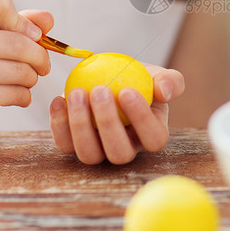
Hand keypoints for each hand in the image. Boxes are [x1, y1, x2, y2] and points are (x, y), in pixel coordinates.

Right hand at [0, 0, 52, 143]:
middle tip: (40, 65)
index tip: (24, 36)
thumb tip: (48, 20)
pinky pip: (17, 93)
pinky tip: (13, 96)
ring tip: (23, 80)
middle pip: (21, 42)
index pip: (1, 1)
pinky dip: (23, 95)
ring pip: (22, 71)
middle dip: (39, 56)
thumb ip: (13, 23)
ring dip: (31, 78)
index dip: (20, 20)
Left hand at [49, 65, 185, 164]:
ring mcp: (99, 152)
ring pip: (90, 155)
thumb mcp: (158, 75)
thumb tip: (165, 91)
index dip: (141, 119)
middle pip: (120, 153)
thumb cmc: (138, 79)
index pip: (154, 138)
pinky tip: (59, 99)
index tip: (127, 91)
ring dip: (80, 125)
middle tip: (100, 90)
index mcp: (152, 136)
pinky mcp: (74, 147)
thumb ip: (170, 81)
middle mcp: (126, 150)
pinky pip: (65, 144)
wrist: (110, 79)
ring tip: (77, 92)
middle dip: (108, 123)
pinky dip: (59, 123)